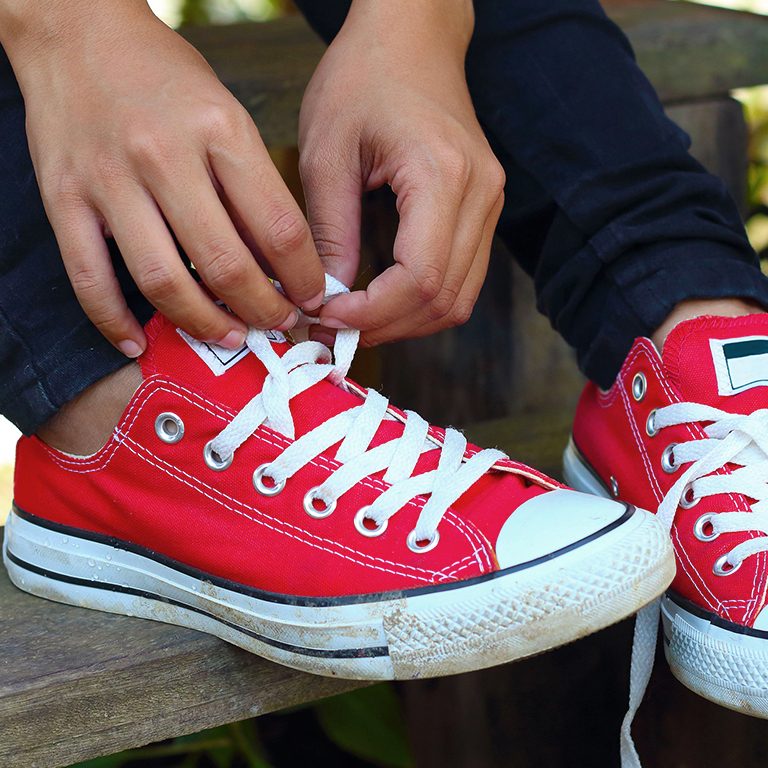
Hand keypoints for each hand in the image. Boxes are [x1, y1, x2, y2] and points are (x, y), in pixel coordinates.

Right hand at [1, 1, 324, 355]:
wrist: (77, 31)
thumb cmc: (165, 78)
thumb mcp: (228, 115)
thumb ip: (252, 188)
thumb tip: (280, 265)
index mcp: (219, 130)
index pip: (279, 228)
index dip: (304, 278)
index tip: (313, 298)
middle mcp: (164, 156)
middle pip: (225, 265)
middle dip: (262, 311)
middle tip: (278, 326)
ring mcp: (109, 180)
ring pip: (163, 281)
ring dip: (203, 324)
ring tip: (230, 337)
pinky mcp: (63, 198)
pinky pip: (89, 279)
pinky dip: (115, 323)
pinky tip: (140, 342)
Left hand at [298, 0, 504, 345]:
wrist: (412, 35)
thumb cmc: (363, 77)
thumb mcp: (327, 151)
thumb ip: (330, 230)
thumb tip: (326, 298)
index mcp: (441, 175)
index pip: (419, 278)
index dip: (372, 313)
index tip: (325, 316)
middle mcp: (480, 195)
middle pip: (444, 300)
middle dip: (385, 327)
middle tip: (333, 330)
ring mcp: (490, 204)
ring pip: (459, 300)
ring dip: (405, 323)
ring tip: (354, 321)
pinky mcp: (484, 210)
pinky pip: (463, 279)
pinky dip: (422, 302)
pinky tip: (382, 301)